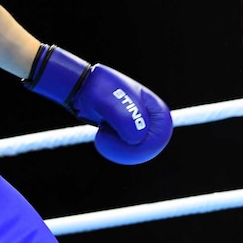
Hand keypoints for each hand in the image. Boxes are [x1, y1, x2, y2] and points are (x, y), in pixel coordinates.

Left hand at [23, 44, 172, 164]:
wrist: (81, 89)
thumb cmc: (96, 91)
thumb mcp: (110, 104)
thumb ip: (126, 121)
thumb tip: (137, 139)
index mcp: (156, 106)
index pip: (161, 135)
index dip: (143, 145)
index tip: (123, 141)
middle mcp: (151, 116)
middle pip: (151, 147)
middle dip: (128, 151)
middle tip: (105, 141)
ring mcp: (141, 124)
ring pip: (139, 152)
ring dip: (119, 150)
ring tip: (102, 135)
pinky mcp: (129, 132)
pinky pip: (128, 151)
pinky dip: (115, 149)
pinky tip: (104, 135)